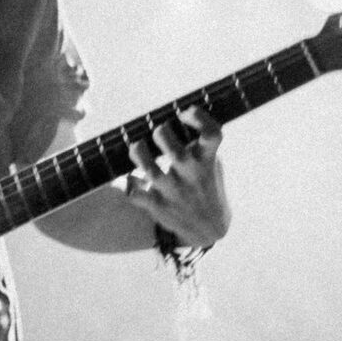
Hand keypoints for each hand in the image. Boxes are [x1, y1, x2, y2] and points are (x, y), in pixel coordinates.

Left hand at [123, 105, 230, 246]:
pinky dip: (130, 186)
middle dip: (161, 135)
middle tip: (158, 134)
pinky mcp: (159, 206)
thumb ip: (197, 143)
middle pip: (176, 152)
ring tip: (138, 148)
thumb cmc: (204, 183)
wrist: (209, 227)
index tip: (184, 113)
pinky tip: (131, 179)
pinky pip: (137, 195)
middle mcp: (192, 174)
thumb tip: (174, 117)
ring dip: (139, 154)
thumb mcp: (210, 162)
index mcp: (207, 159)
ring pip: (151, 171)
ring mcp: (175, 192)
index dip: (198, 118)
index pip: (211, 134)